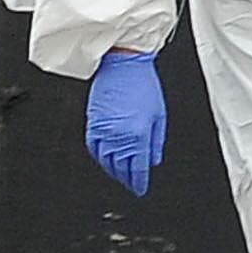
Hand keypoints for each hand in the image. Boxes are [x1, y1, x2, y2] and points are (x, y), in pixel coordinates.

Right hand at [85, 50, 165, 197]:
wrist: (123, 64)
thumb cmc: (143, 84)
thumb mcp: (159, 115)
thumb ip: (156, 141)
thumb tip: (153, 160)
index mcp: (139, 135)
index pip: (138, 168)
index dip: (139, 182)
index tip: (140, 189)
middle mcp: (119, 136)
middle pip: (121, 168)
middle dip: (127, 179)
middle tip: (131, 184)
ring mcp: (104, 131)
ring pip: (106, 161)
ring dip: (113, 171)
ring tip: (120, 175)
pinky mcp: (92, 123)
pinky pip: (93, 149)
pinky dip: (99, 158)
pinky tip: (105, 160)